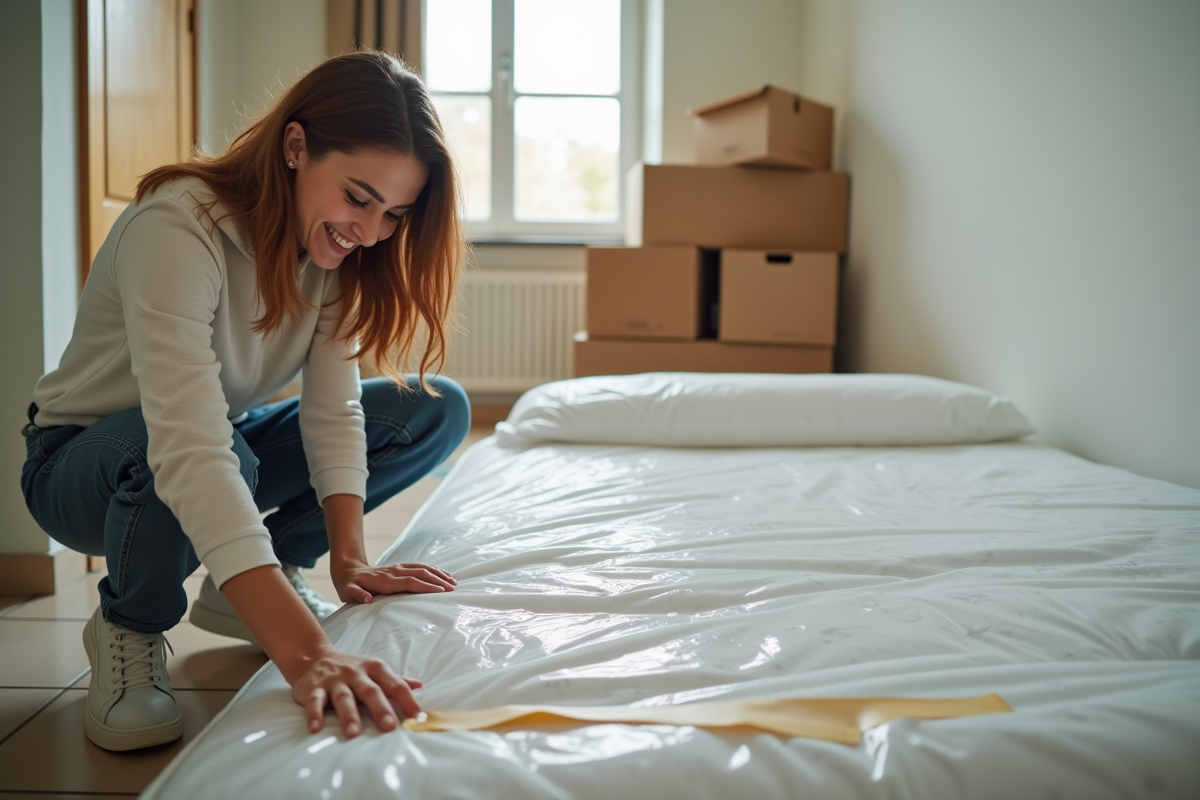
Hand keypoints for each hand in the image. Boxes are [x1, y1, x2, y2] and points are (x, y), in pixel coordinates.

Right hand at [292, 649, 422, 736]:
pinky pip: (315, 701)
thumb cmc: (351, 670)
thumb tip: (420, 686)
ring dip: (349, 715)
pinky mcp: (314, 688)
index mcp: (375, 669)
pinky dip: (315, 714)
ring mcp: (335, 680)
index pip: (395, 685)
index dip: (408, 700)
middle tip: (389, 727)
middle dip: (380, 708)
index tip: (418, 717)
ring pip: (343, 697)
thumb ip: (396, 680)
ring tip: (354, 733)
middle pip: (370, 691)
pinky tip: (317, 728)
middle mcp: (356, 673)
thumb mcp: (375, 670)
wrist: (314, 657)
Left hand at [332, 561, 456, 604]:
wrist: (349, 570)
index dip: (425, 586)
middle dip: (438, 580)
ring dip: (439, 574)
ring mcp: (399, 568)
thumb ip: (356, 595)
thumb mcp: (348, 592)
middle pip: (421, 574)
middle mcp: (395, 571)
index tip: (440, 591)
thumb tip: (367, 598)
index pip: (409, 582)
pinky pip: (421, 566)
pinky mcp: (402, 567)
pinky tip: (444, 575)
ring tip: (453, 582)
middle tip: (453, 589)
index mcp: (385, 580)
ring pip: (423, 568)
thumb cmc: (350, 586)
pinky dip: (434, 570)